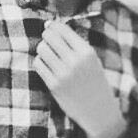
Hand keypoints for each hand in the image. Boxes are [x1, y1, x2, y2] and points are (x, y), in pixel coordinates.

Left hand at [33, 21, 124, 137]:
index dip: (53, 26)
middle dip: (46, 36)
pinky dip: (40, 62)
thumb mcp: (92, 60)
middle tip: (49, 41)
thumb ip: (75, 44)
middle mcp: (75, 61)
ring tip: (48, 54)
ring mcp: (63, 73)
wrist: (98, 111)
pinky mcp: (53, 85)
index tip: (50, 27)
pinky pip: (38, 64)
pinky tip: (46, 66)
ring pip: (42, 49)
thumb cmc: (95, 82)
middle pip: (49, 37)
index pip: (62, 29)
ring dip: (42, 49)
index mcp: (87, 52)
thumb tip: (51, 26)